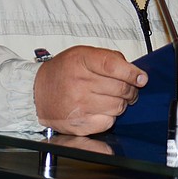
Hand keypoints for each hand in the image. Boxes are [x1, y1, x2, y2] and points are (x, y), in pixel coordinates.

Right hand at [33, 46, 147, 135]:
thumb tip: (134, 71)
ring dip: (121, 103)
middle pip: (120, 88)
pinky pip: (109, 122)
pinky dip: (110, 117)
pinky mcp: (79, 124)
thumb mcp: (83, 54)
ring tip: (113, 98)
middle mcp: (79, 82)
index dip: (132, 73)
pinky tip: (101, 109)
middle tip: (129, 89)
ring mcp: (79, 105)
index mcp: (81, 61)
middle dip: (131, 89)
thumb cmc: (63, 72)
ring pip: (118, 106)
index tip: (141, 78)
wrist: (36, 93)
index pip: (114, 66)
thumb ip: (109, 58)